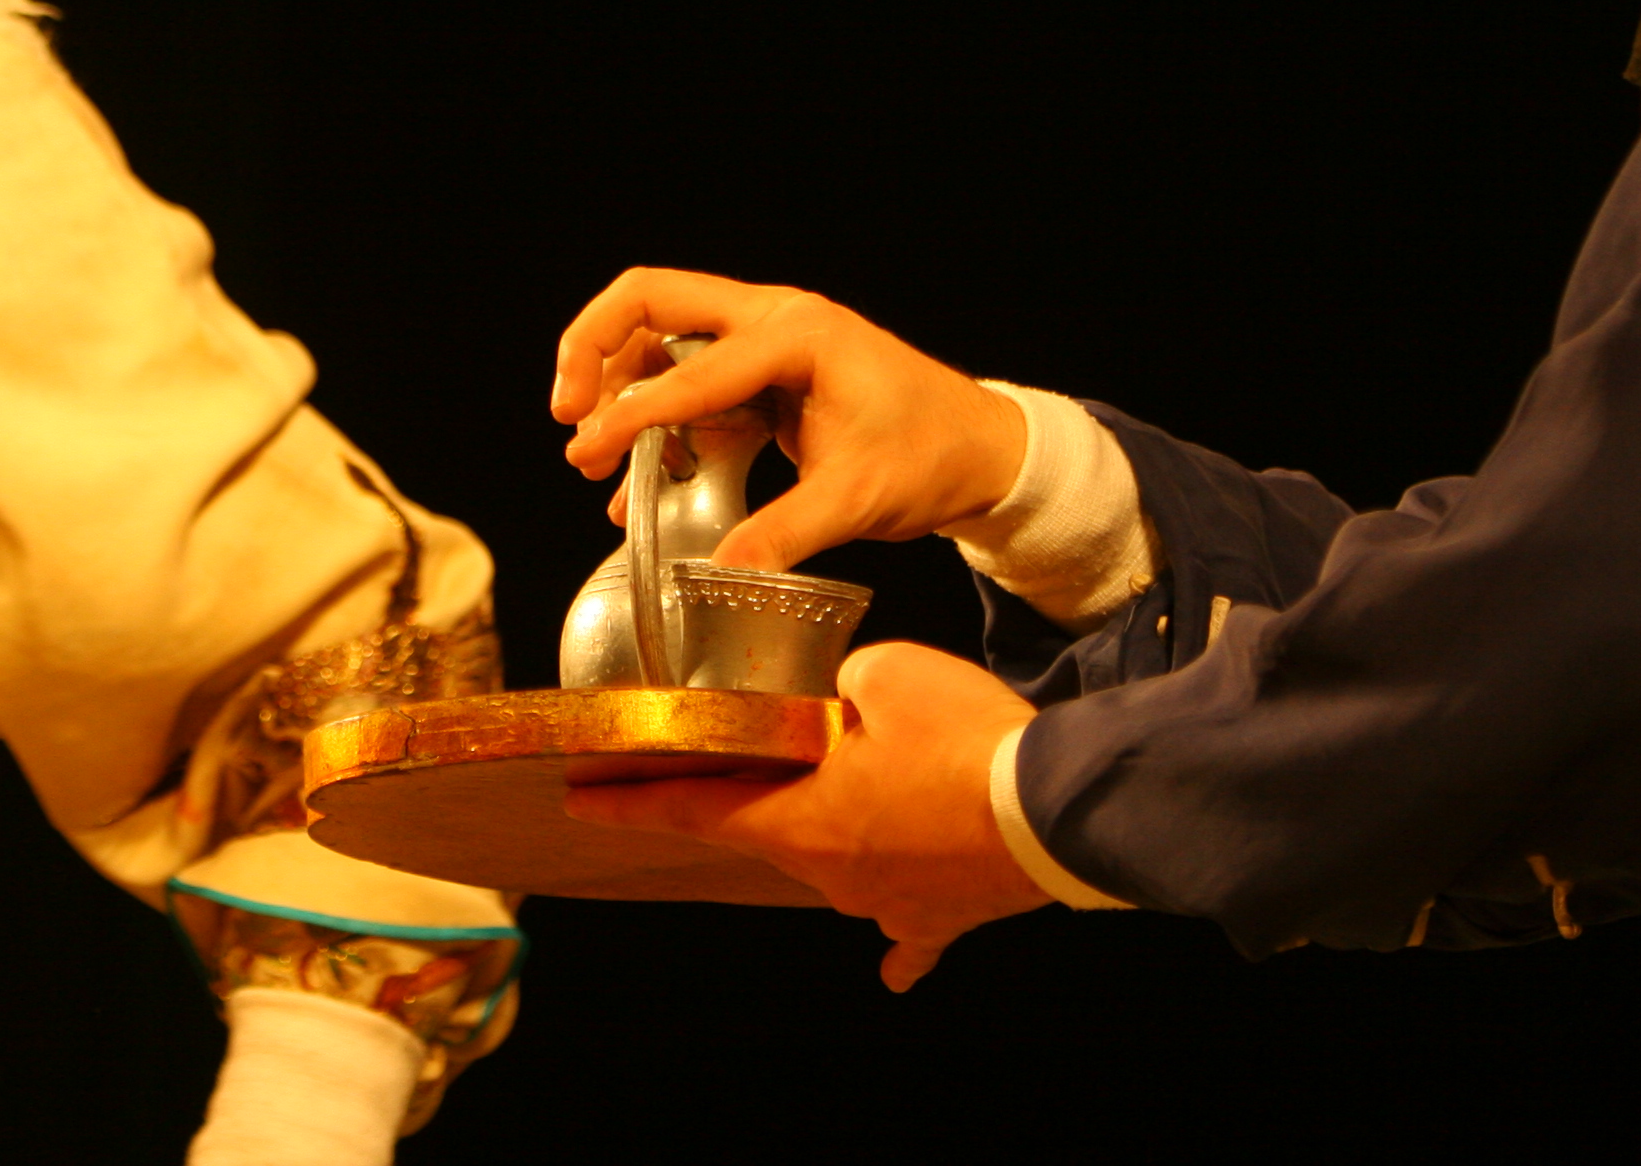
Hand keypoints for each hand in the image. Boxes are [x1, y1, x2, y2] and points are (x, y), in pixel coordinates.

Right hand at [552, 269, 1026, 569]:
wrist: (980, 450)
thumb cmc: (932, 455)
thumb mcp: (859, 499)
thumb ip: (785, 532)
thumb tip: (722, 573)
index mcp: (797, 334)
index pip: (690, 366)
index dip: (631, 412)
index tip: (588, 451)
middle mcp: (773, 319)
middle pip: (650, 299)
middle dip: (594, 347)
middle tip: (566, 412)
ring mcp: (764, 340)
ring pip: (660, 337)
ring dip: (617, 386)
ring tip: (592, 457)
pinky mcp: (762, 373)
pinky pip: (687, 381)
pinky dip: (654, 419)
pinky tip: (638, 480)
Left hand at [564, 641, 1047, 988]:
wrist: (1058, 807)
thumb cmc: (967, 740)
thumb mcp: (884, 674)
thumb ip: (839, 685)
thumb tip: (842, 702)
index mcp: (800, 819)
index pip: (694, 806)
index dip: (632, 801)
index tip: (582, 801)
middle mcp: (830, 873)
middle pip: (771, 827)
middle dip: (764, 788)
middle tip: (769, 751)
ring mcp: (884, 903)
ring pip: (839, 858)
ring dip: (843, 819)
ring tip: (875, 779)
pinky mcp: (939, 914)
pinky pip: (906, 925)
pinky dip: (898, 924)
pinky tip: (893, 967)